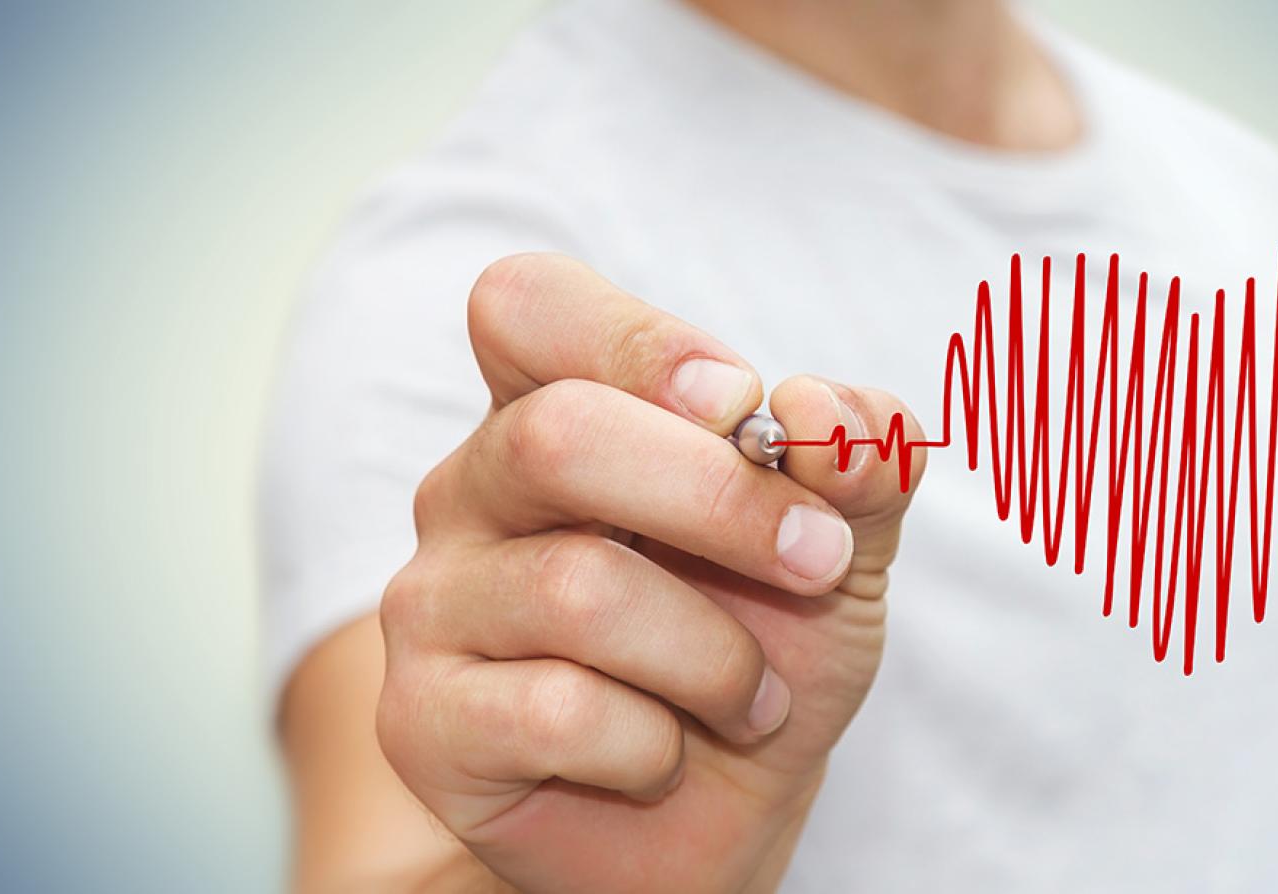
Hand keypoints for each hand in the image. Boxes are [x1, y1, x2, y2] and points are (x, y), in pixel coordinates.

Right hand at [375, 253, 925, 892]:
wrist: (718, 815)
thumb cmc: (762, 651)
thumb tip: (828, 413)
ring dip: (716, 656)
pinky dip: (655, 744)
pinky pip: (558, 710)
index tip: (742, 405)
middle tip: (815, 561)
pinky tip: (661, 754)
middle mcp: (472, 490)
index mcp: (554, 411)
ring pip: (579, 588)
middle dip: (721, 501)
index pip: (528, 304)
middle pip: (559, 435)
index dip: (641, 341)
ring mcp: (431, 603)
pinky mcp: (422, 721)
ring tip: (751, 698)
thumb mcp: (838, 544)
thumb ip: (855, 459)